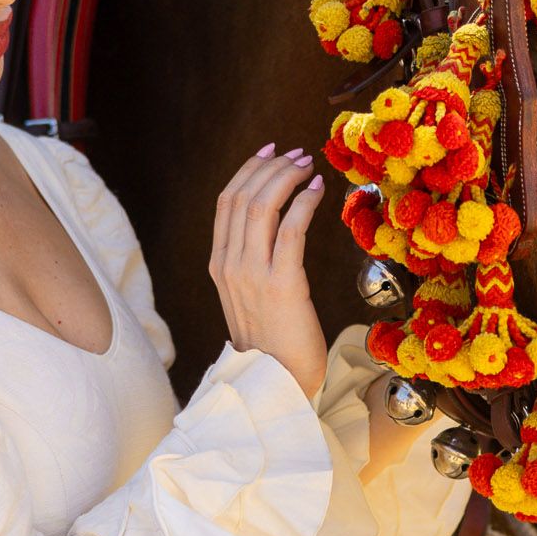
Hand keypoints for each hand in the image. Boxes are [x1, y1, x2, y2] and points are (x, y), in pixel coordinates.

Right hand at [210, 144, 328, 399]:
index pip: (226, 202)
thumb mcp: (249, 297)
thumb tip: (273, 228)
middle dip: (272, 167)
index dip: (249, 170)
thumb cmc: (271, 343)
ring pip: (263, 205)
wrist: (274, 382)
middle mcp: (229, 265)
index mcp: (219, 264)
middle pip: (243, 196)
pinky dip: (304, 202)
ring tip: (309, 167)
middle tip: (299, 155)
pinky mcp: (281, 285)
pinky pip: (290, 229)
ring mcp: (251, 275)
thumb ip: (252, 264)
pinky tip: (318, 191)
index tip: (272, 153)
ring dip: (288, 178)